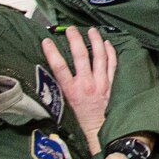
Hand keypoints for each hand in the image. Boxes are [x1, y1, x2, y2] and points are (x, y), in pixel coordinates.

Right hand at [40, 25, 117, 146]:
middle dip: (75, 40)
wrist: (98, 130)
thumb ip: (60, 88)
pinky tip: (107, 43)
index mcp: (71, 91)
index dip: (52, 52)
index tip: (47, 40)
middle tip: (71, 29)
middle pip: (81, 56)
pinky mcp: (111, 84)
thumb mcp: (64, 105)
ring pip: (99, 56)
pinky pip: (112, 64)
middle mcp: (87, 84)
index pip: (60, 67)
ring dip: (95, 41)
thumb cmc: (79, 119)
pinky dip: (110, 52)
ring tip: (91, 30)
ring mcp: (101, 83)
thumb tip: (51, 73)